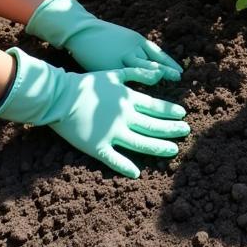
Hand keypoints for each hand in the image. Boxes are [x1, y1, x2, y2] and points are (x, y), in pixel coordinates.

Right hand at [0, 48, 189, 178]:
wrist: (60, 96)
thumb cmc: (87, 84)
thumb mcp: (114, 74)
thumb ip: (138, 74)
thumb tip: (160, 75)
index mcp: (127, 100)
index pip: (155, 107)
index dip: (170, 111)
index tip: (183, 114)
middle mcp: (124, 117)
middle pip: (152, 125)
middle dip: (171, 129)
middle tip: (186, 131)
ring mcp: (111, 133)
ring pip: (140, 143)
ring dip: (158, 147)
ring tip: (173, 150)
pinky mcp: (97, 147)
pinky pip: (114, 159)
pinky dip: (125, 166)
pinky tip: (137, 172)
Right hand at [26, 0, 181, 80]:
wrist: (82, 31)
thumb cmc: (103, 37)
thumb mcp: (124, 40)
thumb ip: (136, 51)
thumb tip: (150, 64)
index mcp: (137, 41)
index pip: (158, 53)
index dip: (169, 63)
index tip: (180, 72)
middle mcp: (133, 47)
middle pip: (154, 60)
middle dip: (166, 70)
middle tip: (179, 79)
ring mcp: (121, 56)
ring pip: (143, 67)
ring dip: (155, 75)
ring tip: (166, 85)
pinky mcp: (110, 65)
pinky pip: (125, 76)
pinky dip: (135, 84)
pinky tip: (140, 94)